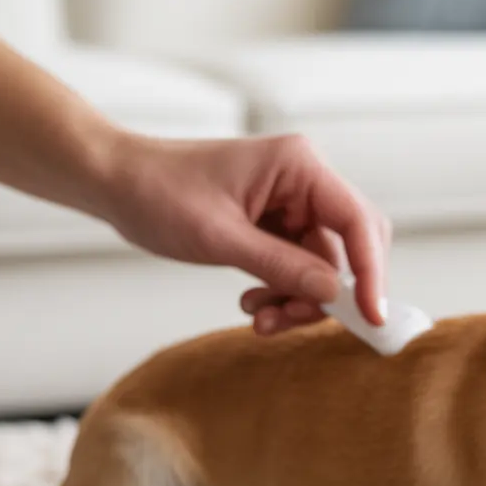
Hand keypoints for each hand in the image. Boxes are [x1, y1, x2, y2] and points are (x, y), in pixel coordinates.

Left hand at [96, 132, 390, 334]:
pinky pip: (298, 268)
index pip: (357, 222)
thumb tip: (335, 294)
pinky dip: (282, 293)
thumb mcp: (219, 237)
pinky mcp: (276, 225)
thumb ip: (281, 266)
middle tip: (294, 318)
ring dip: (297, 299)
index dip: (371, 272)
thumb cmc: (157, 192)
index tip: (369, 316)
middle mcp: (304, 182)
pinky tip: (253, 304)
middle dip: (328, 291)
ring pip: (323, 266)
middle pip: (350, 247)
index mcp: (299, 166)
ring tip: (259, 318)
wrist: (114, 183)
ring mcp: (291, 204)